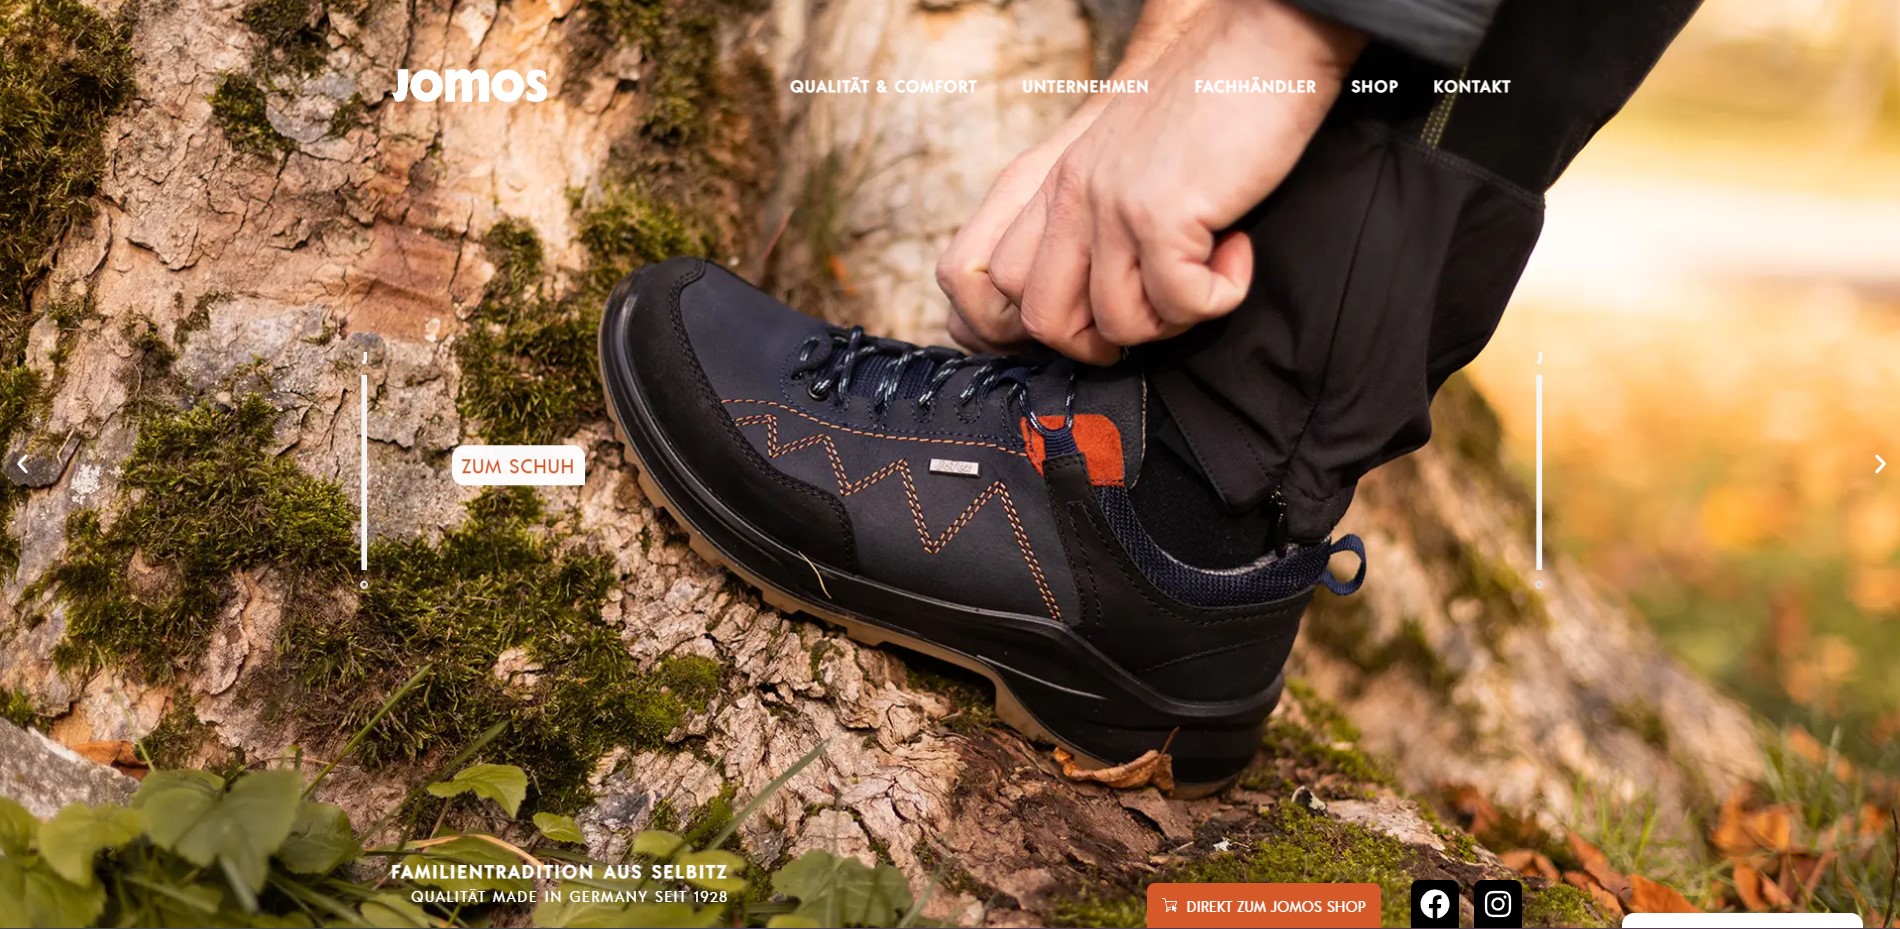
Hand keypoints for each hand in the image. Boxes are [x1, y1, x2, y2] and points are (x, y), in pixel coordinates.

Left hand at [939, 0, 1216, 353]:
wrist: (1262, 42)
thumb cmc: (1212, 103)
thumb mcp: (1124, 156)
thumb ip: (1094, 213)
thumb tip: (1101, 302)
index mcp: (1053, 183)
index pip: (992, 281)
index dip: (1042, 323)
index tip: (1106, 316)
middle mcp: (1069, 194)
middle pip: (1040, 318)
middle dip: (1102, 341)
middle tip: (1158, 310)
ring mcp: (1110, 205)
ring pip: (1117, 324)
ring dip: (1173, 318)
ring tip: (1207, 270)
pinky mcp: (1161, 214)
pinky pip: (1182, 304)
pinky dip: (1220, 295)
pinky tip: (1236, 250)